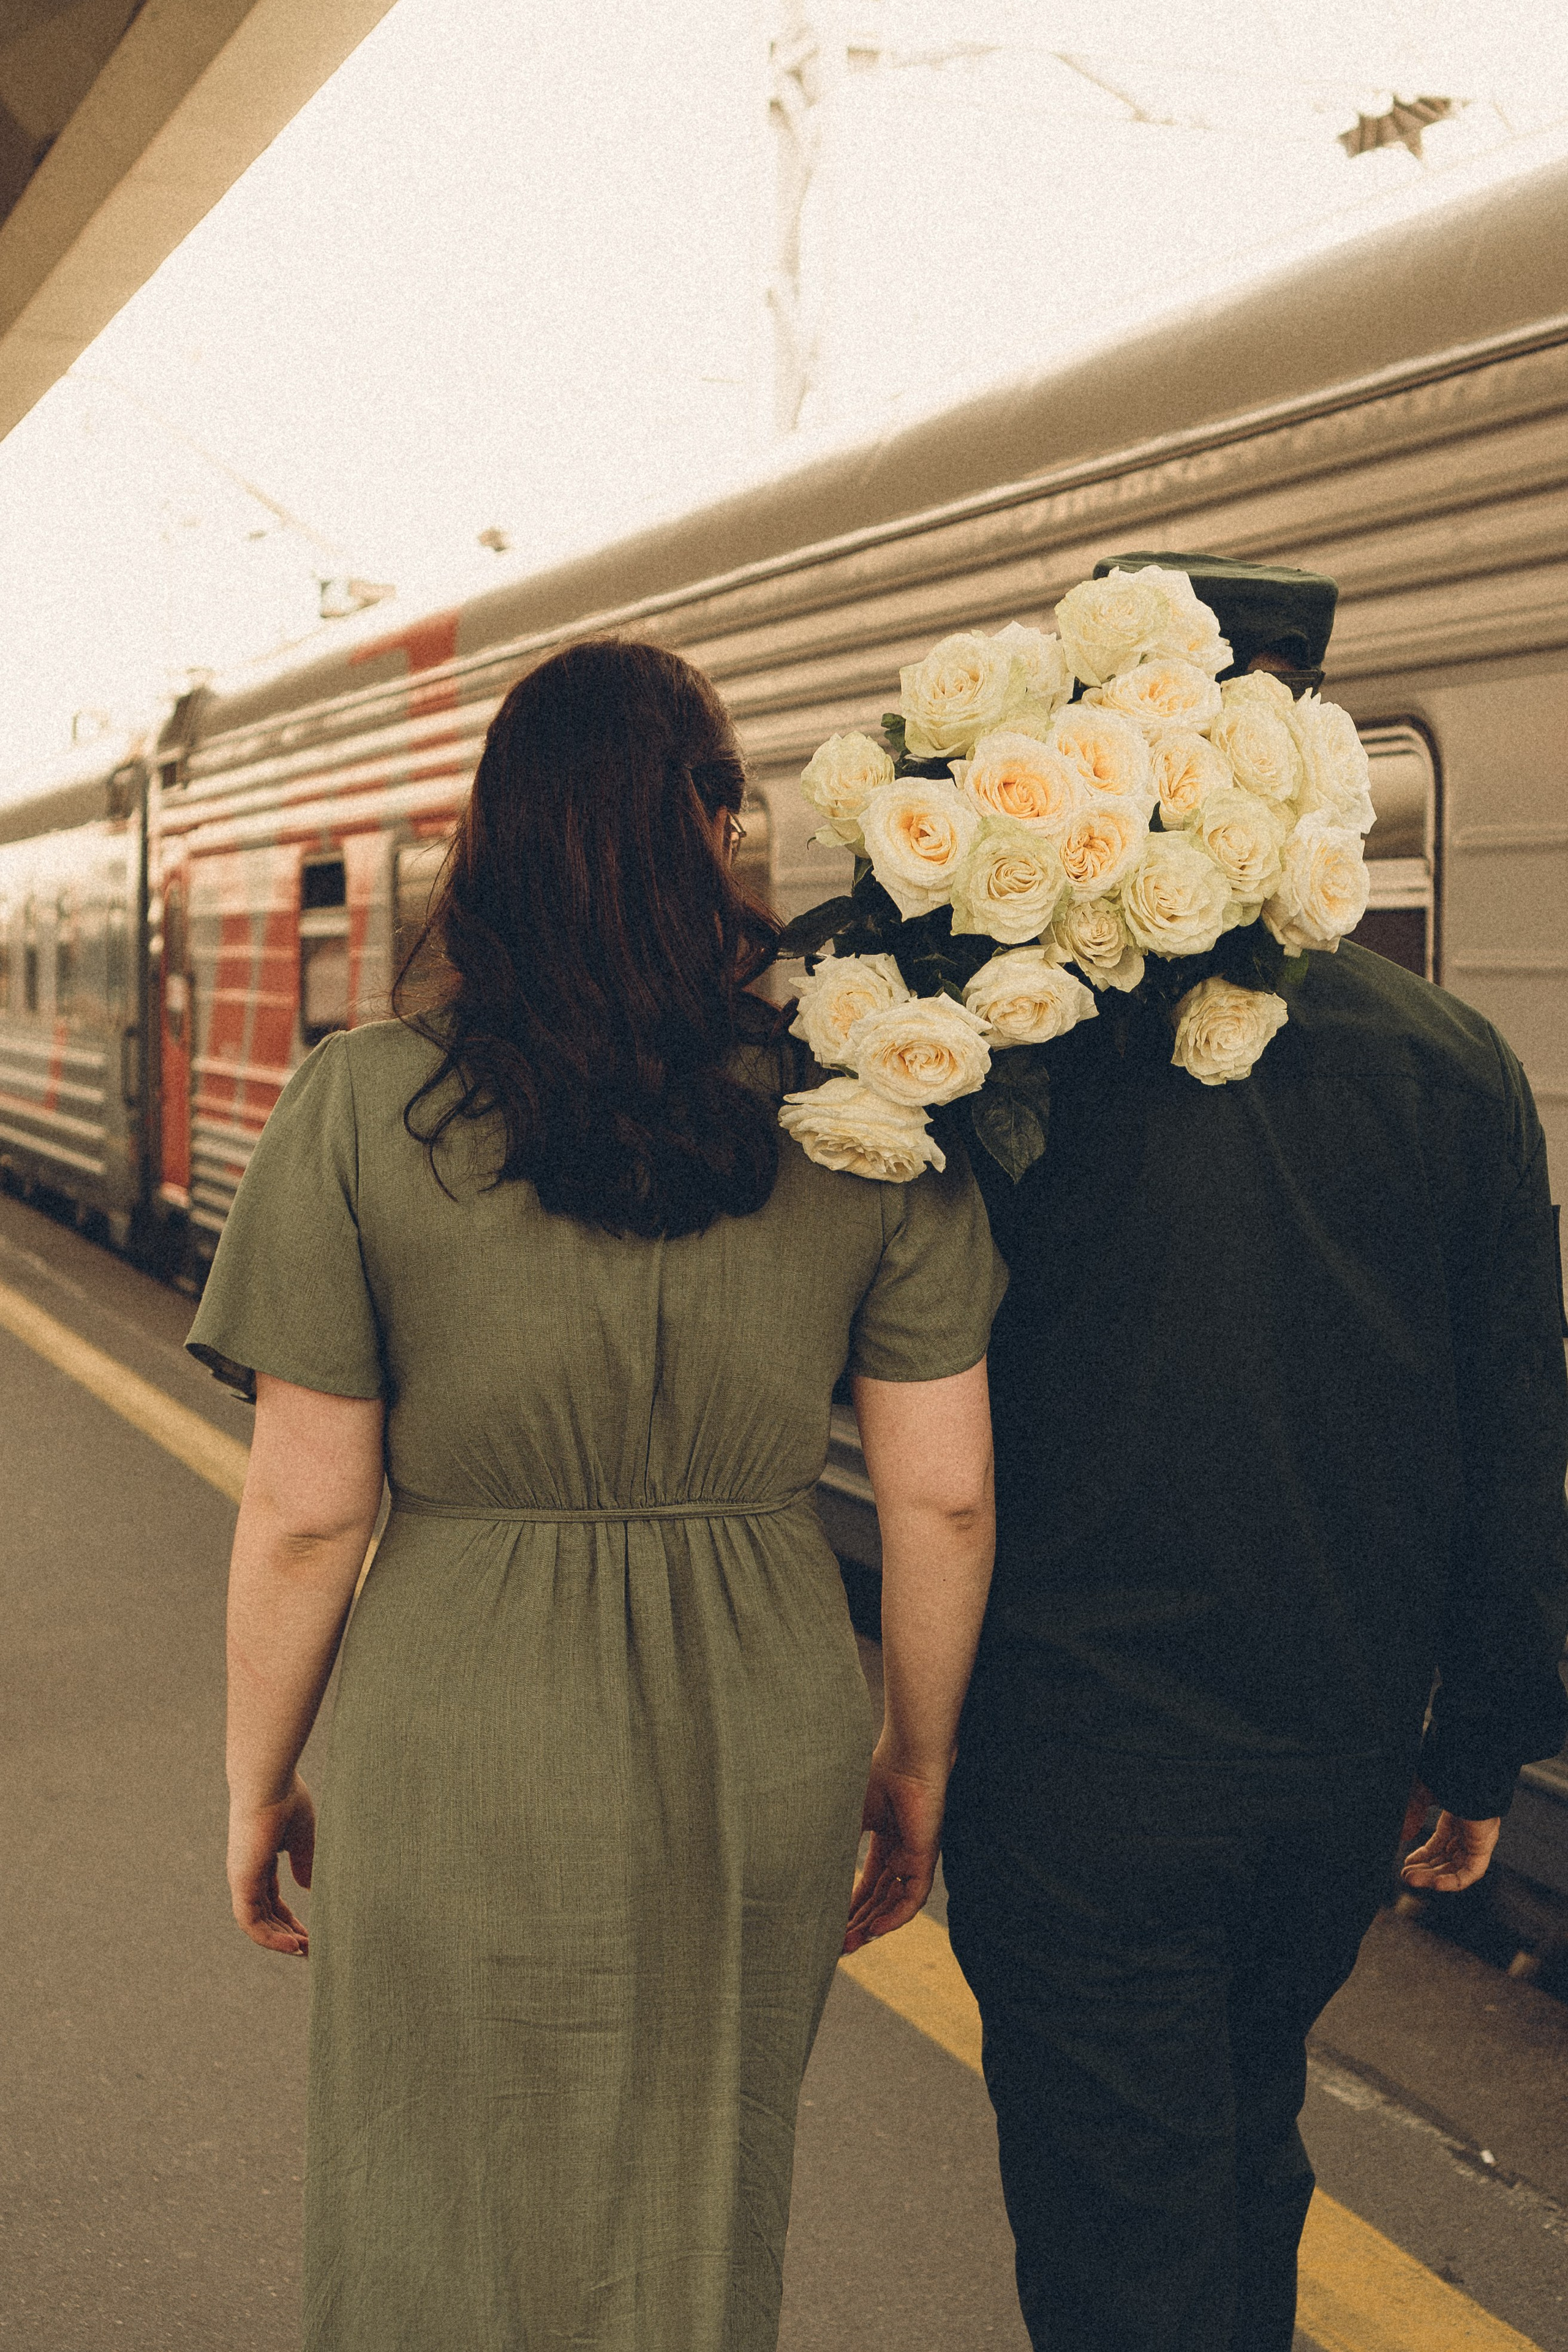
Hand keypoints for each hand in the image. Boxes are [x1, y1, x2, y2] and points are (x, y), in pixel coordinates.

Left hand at [228, 1774, 315, 1955]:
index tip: (311, 1934)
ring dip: (280, 1941)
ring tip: (305, 1952)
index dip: (290, 1919)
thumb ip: (304, 1862)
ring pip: (257, 1924)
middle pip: (265, 1916)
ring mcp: (242, 1879)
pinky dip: (270, 1938)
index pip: (273, 1900)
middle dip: (287, 1935)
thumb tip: (308, 1887)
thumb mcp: (302, 1838)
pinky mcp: (242, 1882)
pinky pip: (251, 1922)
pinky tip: (294, 1945)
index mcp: (259, 1861)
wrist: (268, 1782)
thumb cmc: (286, 1799)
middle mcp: (247, 1874)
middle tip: (310, 1950)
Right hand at [842, 1746, 945, 1953]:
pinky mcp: (925, 1856)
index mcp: (883, 1838)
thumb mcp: (846, 1816)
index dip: (849, 1906)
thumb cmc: (876, 1773)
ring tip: (850, 1943)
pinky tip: (875, 1929)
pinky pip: (913, 1896)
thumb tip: (798, 1872)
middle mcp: (900, 1850)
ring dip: (873, 1925)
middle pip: (879, 1898)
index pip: (867, 1883)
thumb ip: (831, 1844)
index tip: (829, 1926)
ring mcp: (914, 1855)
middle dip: (858, 1923)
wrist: (907, 1754)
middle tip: (837, 1946)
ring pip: (894, 1902)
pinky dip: (895, 1916)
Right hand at [1398, 1780, 1500, 1893]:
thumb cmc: (1446, 1772)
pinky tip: (1434, 1884)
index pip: (1440, 1843)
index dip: (1423, 1856)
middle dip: (1425, 1869)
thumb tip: (1404, 1834)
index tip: (1407, 1864)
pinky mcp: (1483, 1846)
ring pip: (1457, 1868)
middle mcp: (1469, 1829)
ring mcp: (1477, 1838)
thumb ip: (1411, 1813)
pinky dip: (1453, 1881)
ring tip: (1412, 1880)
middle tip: (1406, 1877)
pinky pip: (1470, 1872)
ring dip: (1434, 1877)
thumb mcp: (1420, 1792)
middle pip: (1447, 1858)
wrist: (1467, 1768)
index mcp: (1457, 1815)